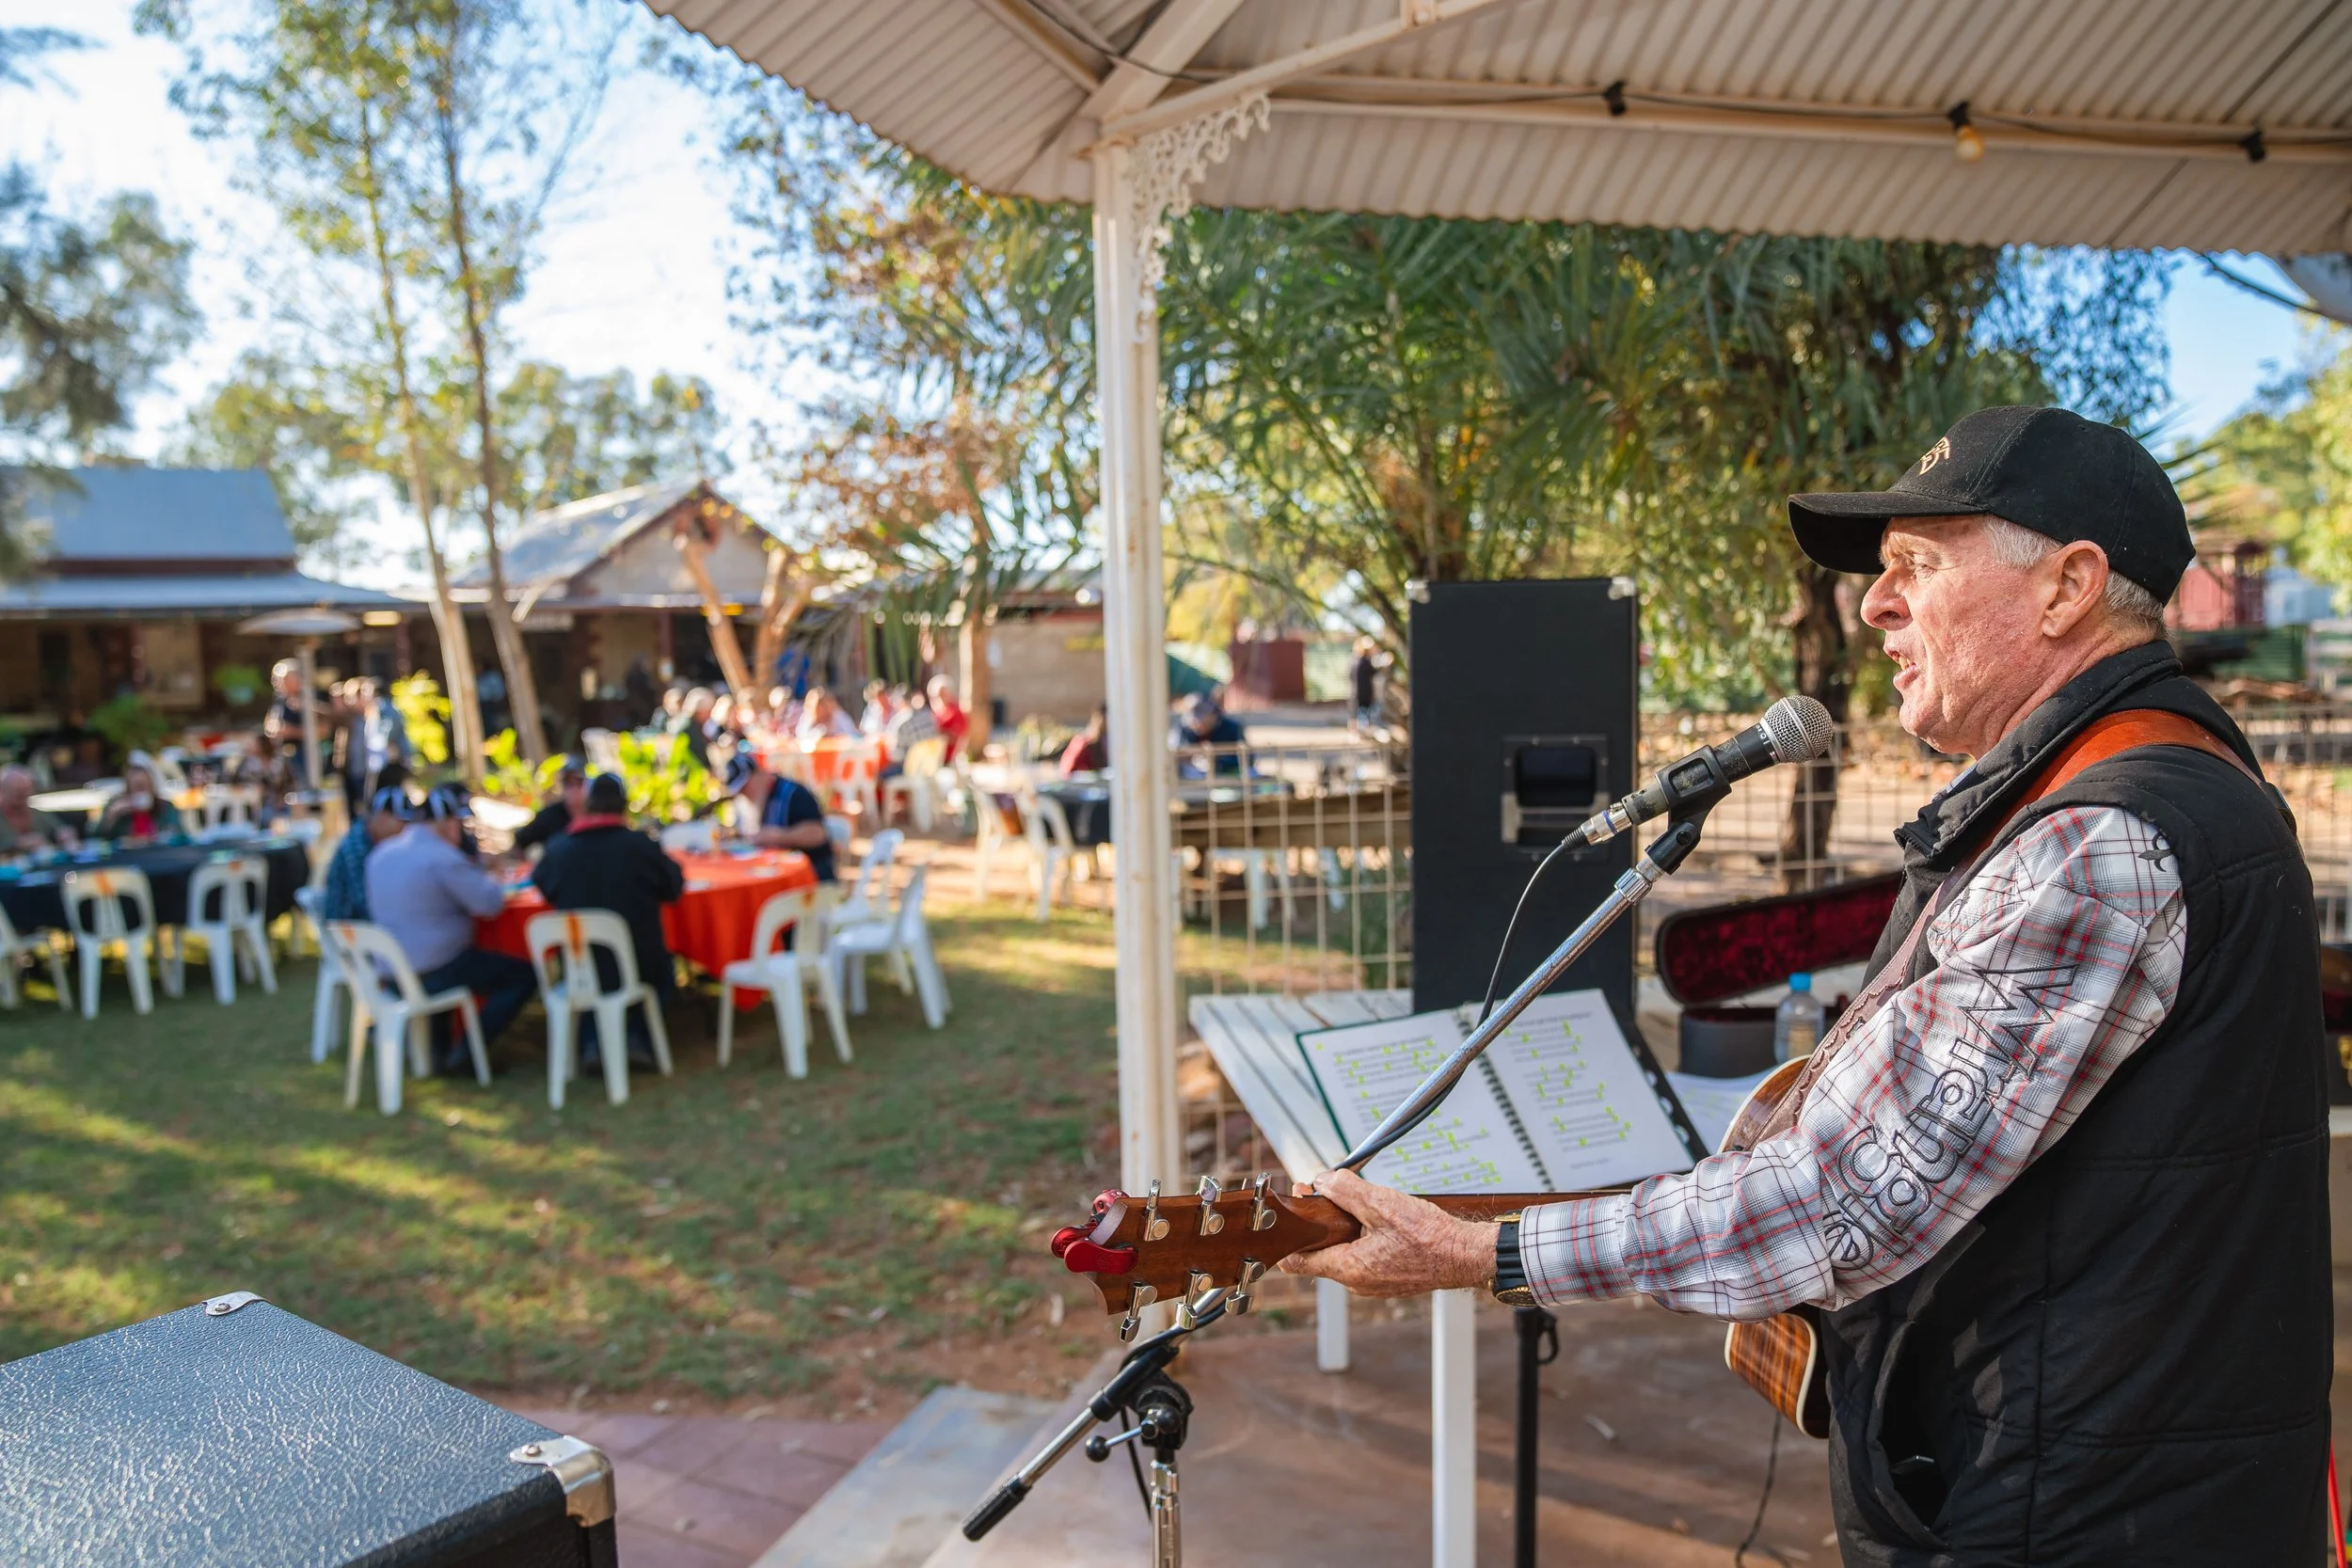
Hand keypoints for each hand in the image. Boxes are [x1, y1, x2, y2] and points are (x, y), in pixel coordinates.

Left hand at [1277, 1169, 1496, 1298]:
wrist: (1466, 1256)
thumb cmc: (1429, 1236)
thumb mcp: (1381, 1203)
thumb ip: (1345, 1190)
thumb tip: (1321, 1180)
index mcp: (1348, 1268)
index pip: (1297, 1260)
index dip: (1289, 1232)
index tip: (1293, 1207)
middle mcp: (1357, 1282)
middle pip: (1320, 1251)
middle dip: (1319, 1221)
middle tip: (1324, 1191)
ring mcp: (1373, 1283)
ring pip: (1343, 1252)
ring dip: (1342, 1227)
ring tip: (1354, 1201)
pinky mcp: (1387, 1278)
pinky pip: (1363, 1256)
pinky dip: (1361, 1236)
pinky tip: (1375, 1218)